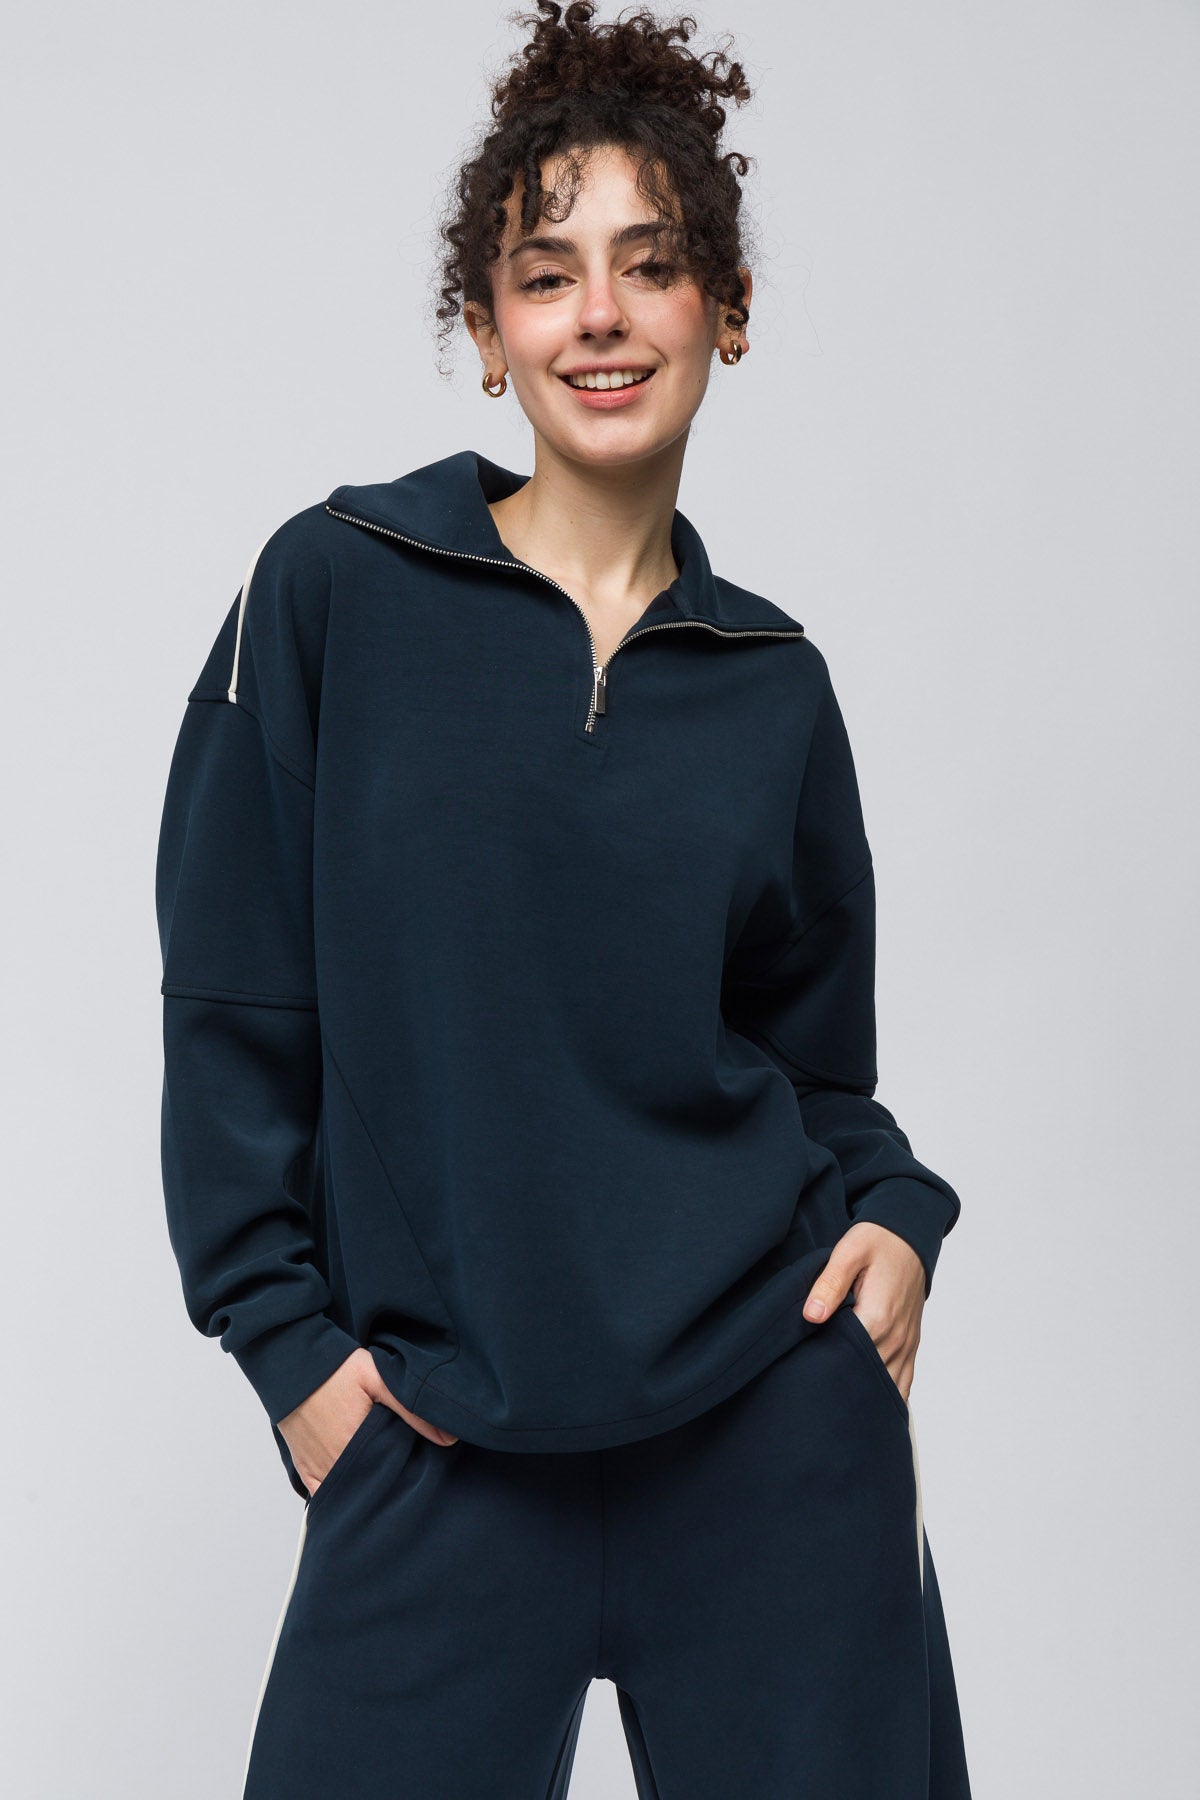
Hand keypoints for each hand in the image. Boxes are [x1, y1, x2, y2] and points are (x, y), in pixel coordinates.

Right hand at [278, 1348, 457, 1499]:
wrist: (292, 1365)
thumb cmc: (336, 1369)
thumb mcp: (378, 1378)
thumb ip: (412, 1409)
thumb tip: (448, 1439)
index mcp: (357, 1446)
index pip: (392, 1477)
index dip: (409, 1476)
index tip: (422, 1471)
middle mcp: (336, 1465)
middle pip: (372, 1489)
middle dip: (390, 1486)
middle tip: (406, 1474)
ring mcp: (319, 1470)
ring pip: (349, 1496)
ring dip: (366, 1492)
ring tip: (385, 1481)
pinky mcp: (305, 1470)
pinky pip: (324, 1497)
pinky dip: (341, 1497)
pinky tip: (357, 1492)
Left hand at [801, 1222, 924, 1403]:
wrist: (909, 1237)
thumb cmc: (878, 1242)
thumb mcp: (849, 1252)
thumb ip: (829, 1284)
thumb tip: (812, 1316)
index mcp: (877, 1318)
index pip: (848, 1358)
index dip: (825, 1367)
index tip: (805, 1372)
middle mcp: (895, 1338)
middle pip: (866, 1377)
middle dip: (842, 1385)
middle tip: (816, 1393)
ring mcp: (905, 1344)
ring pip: (887, 1386)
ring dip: (865, 1393)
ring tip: (838, 1402)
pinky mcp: (910, 1344)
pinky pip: (904, 1381)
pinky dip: (888, 1394)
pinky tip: (869, 1404)